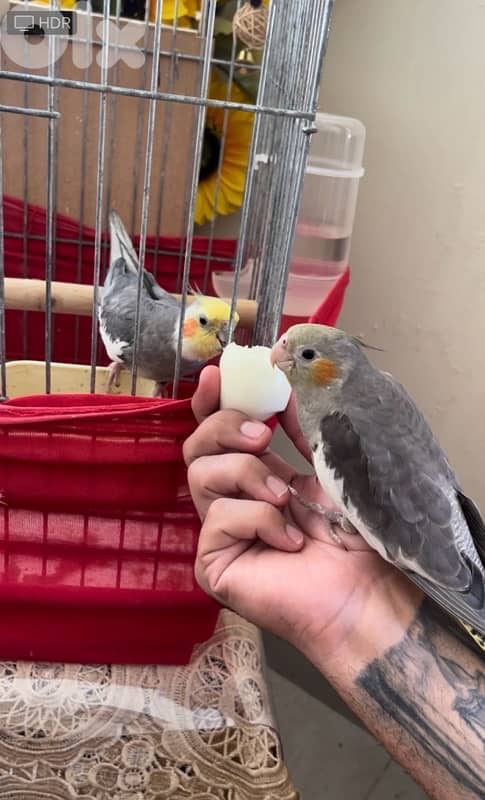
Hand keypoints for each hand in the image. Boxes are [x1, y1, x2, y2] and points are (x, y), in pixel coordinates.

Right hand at [184, 366, 421, 675]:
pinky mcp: (213, 561)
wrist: (363, 590)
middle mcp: (232, 500)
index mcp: (255, 475)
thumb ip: (301, 426)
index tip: (214, 375)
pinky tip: (288, 542)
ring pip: (200, 475)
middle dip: (224, 429)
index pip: (216, 432)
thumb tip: (283, 380)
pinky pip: (218, 517)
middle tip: (261, 436)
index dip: (210, 403)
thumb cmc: (353, 535)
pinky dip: (259, 520)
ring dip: (247, 475)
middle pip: (196, 446)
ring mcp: (220, 531)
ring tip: (284, 497)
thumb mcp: (327, 465)